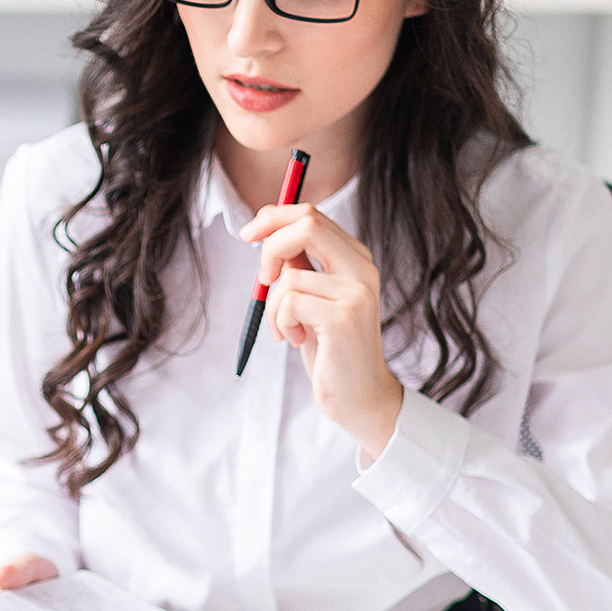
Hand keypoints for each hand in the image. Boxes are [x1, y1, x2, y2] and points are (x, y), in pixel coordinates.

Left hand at [240, 202, 403, 458]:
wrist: (359, 395)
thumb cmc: (330, 349)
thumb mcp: (313, 300)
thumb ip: (301, 267)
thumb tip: (269, 234)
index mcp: (355, 259)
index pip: (312, 215)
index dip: (274, 217)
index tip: (249, 235)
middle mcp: (362, 268)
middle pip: (307, 225)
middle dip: (270, 248)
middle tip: (261, 279)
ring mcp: (357, 291)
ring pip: (290, 275)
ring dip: (273, 307)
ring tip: (288, 330)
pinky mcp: (344, 317)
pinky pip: (290, 302)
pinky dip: (280, 322)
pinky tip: (296, 340)